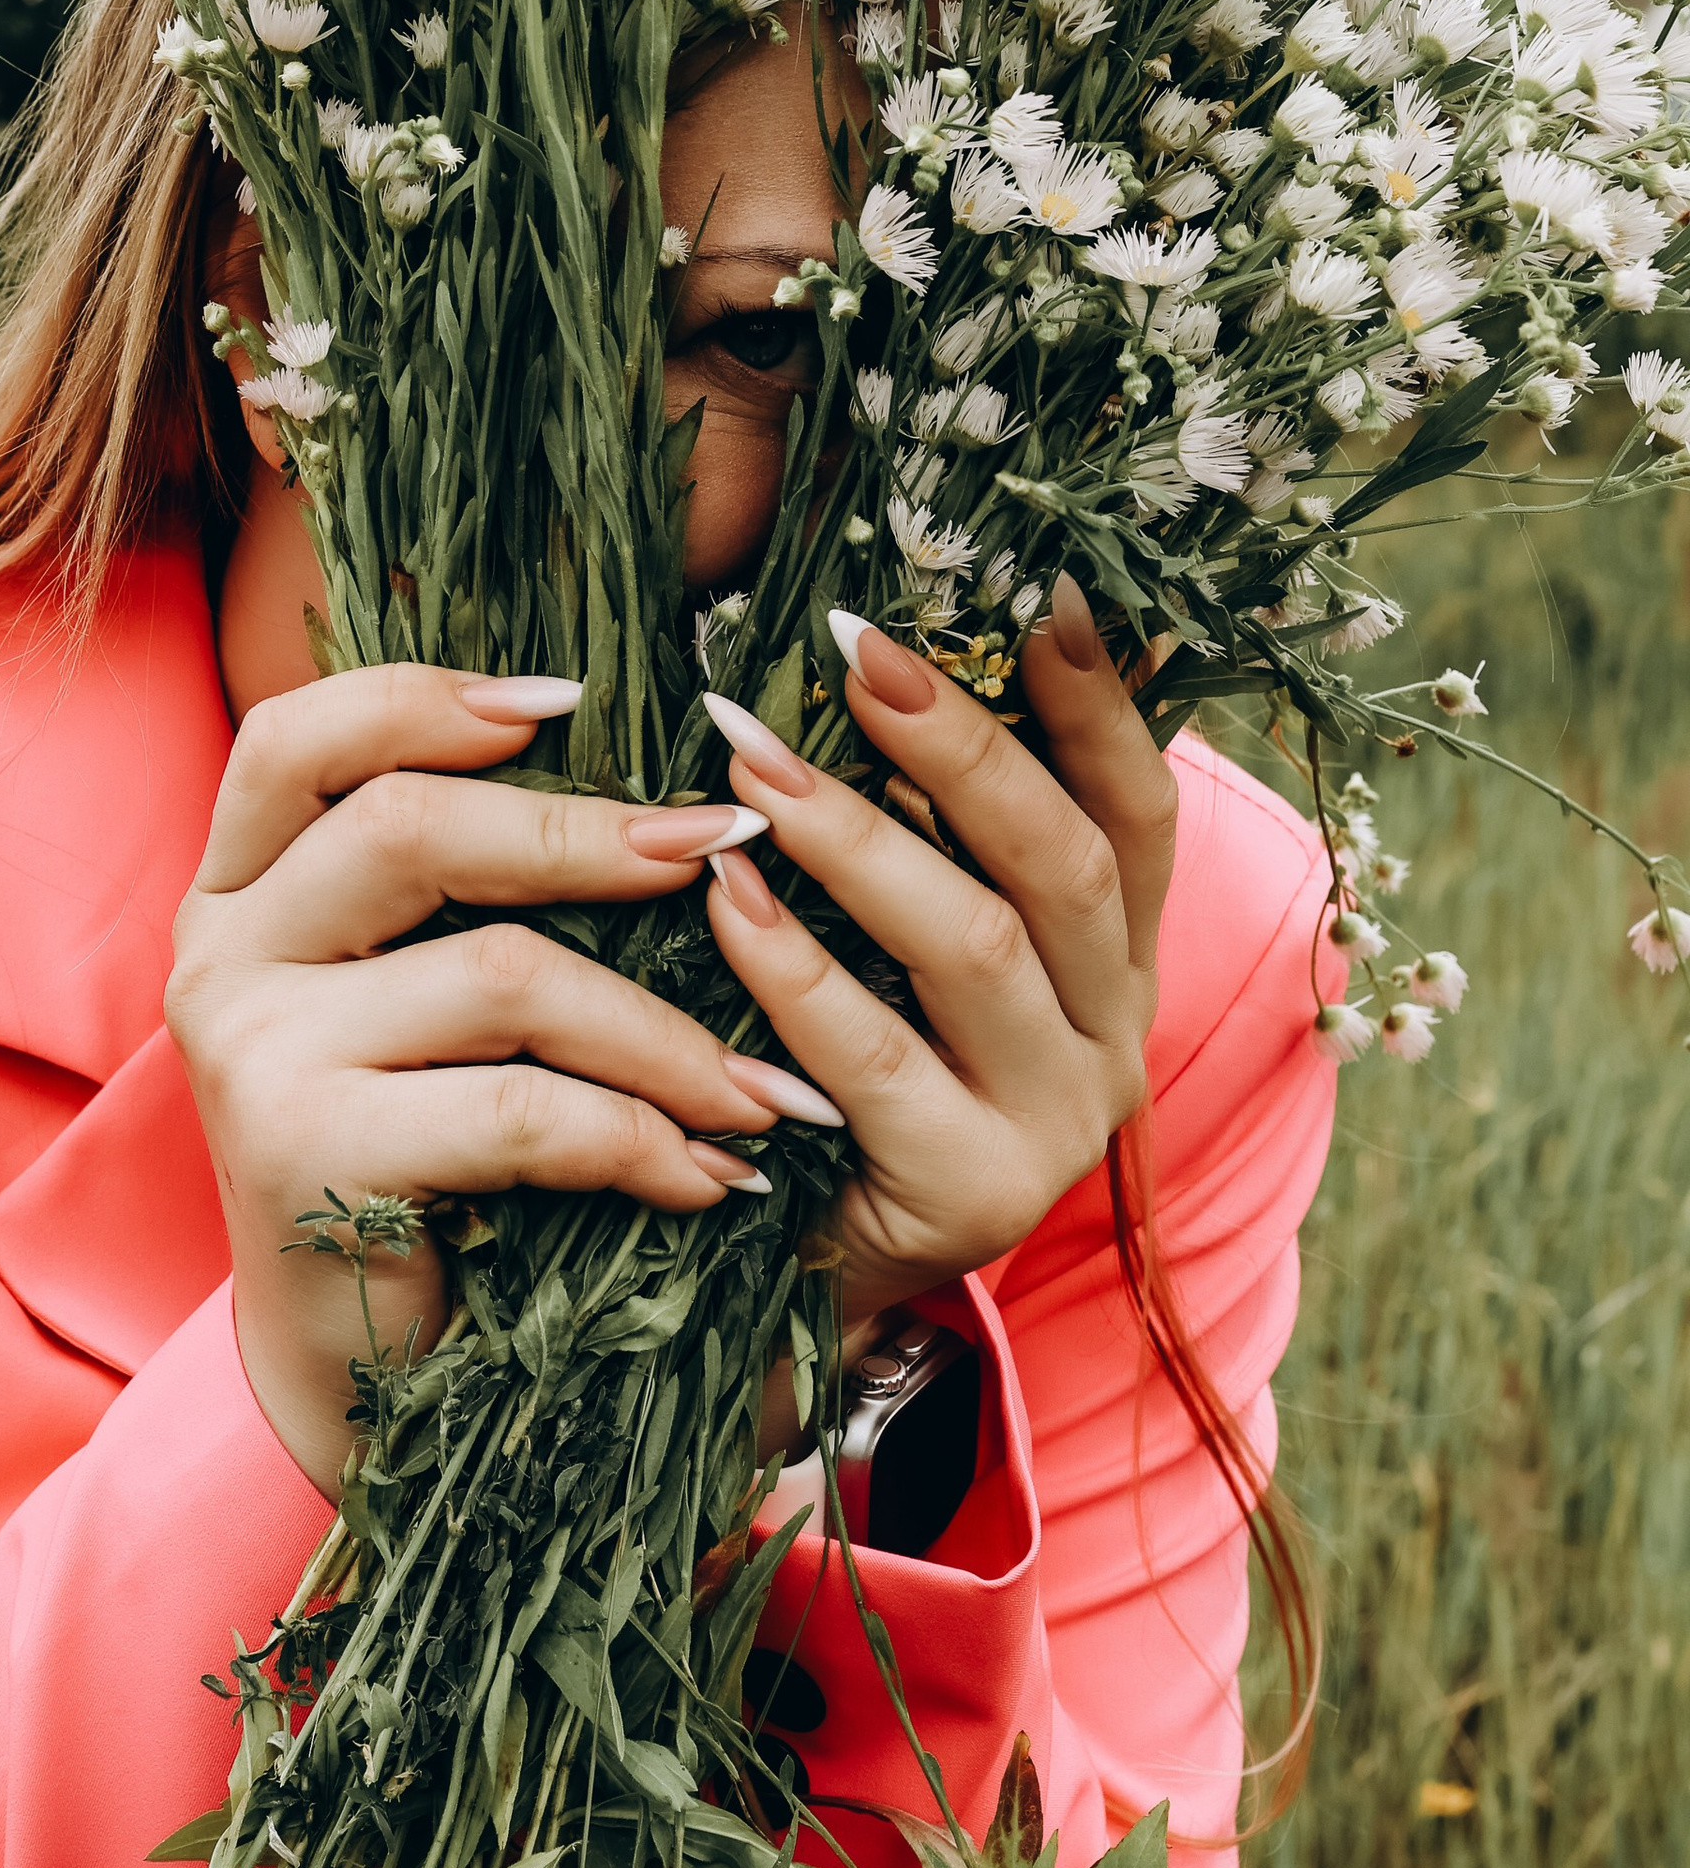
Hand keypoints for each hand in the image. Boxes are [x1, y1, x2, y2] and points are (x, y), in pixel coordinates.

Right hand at [166, 666, 841, 1499]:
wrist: (355, 1372)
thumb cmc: (418, 1162)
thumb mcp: (413, 1001)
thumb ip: (458, 887)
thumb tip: (649, 775)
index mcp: (236, 890)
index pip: (296, 737)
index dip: (425, 696)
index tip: (567, 702)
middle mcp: (218, 955)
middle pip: (409, 827)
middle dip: (587, 835)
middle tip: (718, 849)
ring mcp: (250, 1054)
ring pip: (499, 975)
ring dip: (662, 1029)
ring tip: (759, 1085)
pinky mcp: (306, 1157)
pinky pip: (520, 1111)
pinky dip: (642, 1137)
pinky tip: (711, 1173)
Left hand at [701, 576, 1179, 1397]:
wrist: (799, 1275)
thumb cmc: (840, 1076)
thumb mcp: (906, 951)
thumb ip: (926, 833)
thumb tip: (869, 647)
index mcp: (1115, 959)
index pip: (1141, 813)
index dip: (1103, 707)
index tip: (1048, 592)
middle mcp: (1111, 1034)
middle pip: (1067, 863)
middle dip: (961, 744)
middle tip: (854, 648)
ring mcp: (1051, 1122)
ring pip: (979, 949)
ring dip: (859, 838)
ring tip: (752, 755)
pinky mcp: (967, 1193)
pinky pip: (879, 1062)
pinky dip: (797, 969)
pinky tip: (724, 896)